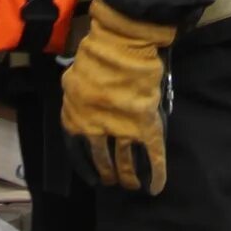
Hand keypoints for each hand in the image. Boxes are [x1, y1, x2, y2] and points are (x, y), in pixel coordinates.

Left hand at [62, 0, 175, 193]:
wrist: (120, 43)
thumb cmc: (96, 55)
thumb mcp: (73, 77)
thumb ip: (75, 97)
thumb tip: (77, 105)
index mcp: (75, 118)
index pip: (77, 152)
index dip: (85, 167)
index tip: (92, 178)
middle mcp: (95, 129)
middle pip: (102, 159)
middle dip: (108, 173)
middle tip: (114, 181)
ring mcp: (122, 129)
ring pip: (125, 162)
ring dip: (129, 177)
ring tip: (132, 186)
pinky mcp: (146, 125)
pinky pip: (153, 156)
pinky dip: (157, 174)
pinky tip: (156, 187)